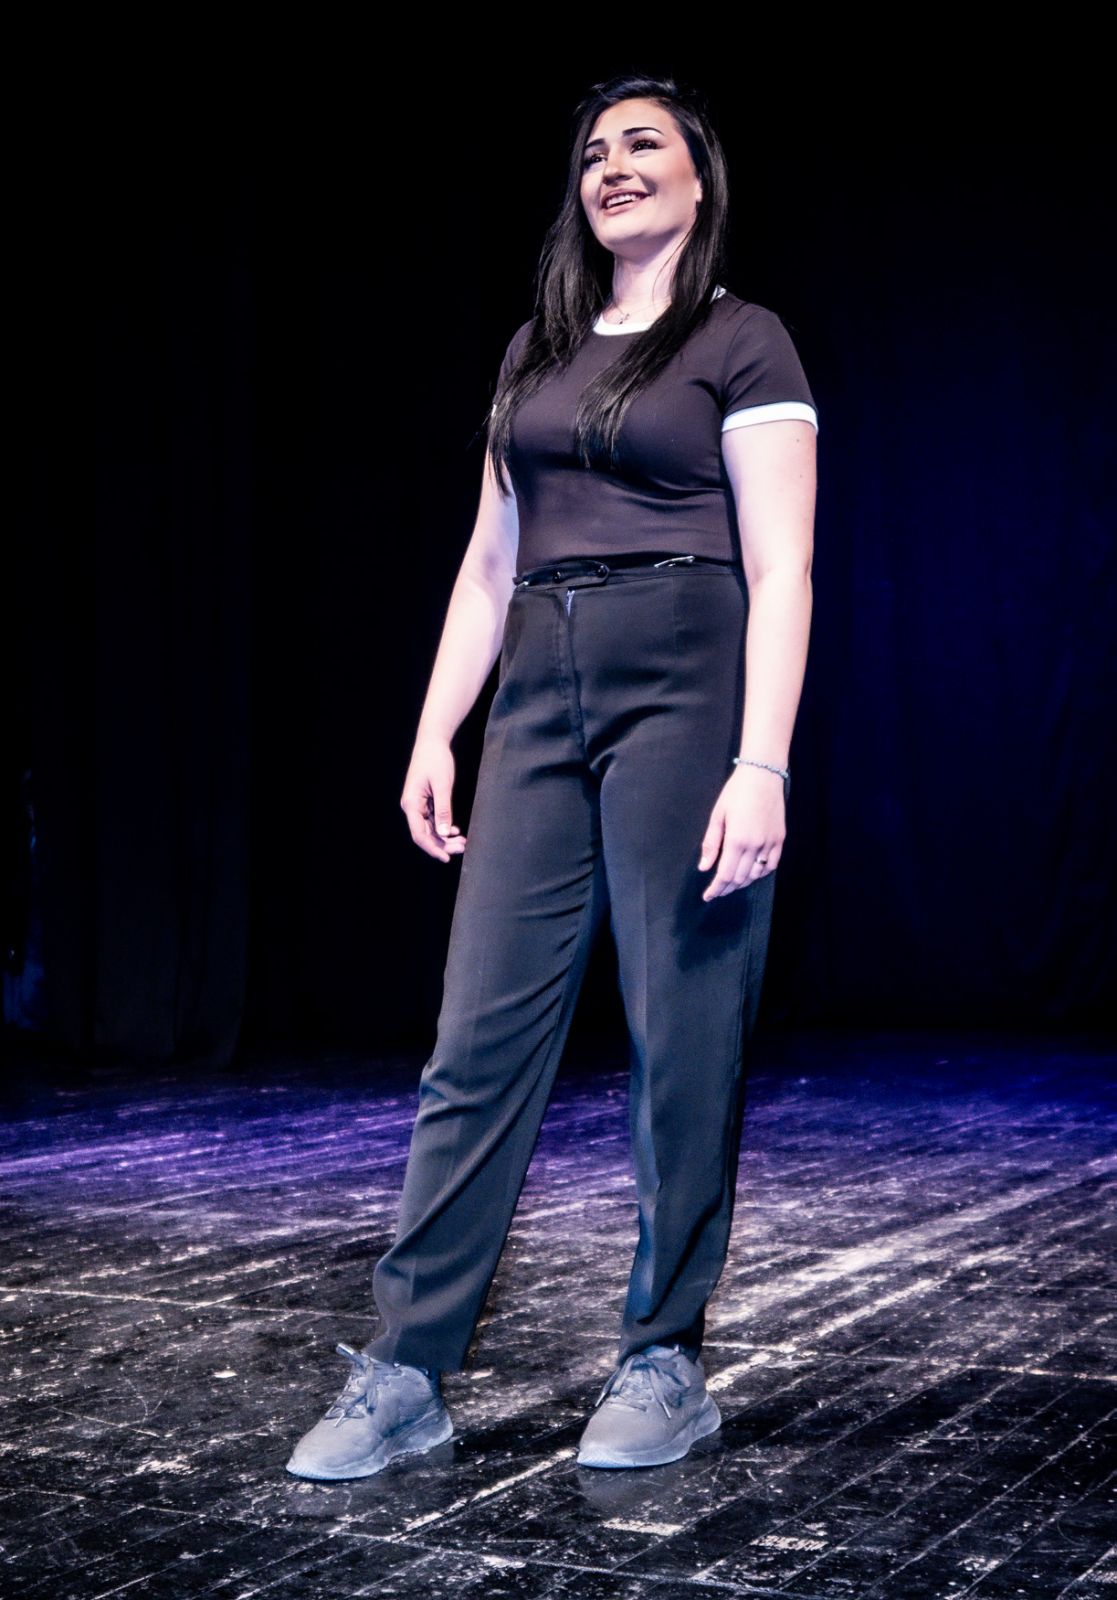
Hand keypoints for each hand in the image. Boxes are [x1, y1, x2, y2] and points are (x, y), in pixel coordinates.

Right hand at [400, 736, 467, 862]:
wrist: (432, 742)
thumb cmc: (436, 760)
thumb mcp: (442, 785)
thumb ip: (443, 810)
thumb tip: (444, 833)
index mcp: (411, 804)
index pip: (419, 834)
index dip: (433, 848)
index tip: (446, 858)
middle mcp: (411, 807)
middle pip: (425, 834)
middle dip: (442, 844)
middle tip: (462, 847)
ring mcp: (417, 805)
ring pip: (430, 829)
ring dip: (444, 837)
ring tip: (462, 841)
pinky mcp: (424, 801)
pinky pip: (432, 820)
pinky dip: (443, 827)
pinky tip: (455, 830)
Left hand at [697, 764, 785, 899]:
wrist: (763, 775)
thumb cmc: (736, 792)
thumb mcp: (718, 815)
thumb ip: (711, 843)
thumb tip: (704, 867)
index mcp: (737, 840)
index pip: (725, 874)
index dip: (716, 888)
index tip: (708, 896)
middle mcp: (755, 845)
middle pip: (740, 878)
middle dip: (727, 888)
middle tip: (717, 891)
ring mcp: (770, 843)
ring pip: (756, 875)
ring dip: (742, 883)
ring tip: (731, 884)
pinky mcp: (780, 839)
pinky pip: (771, 865)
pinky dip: (760, 873)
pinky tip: (751, 873)